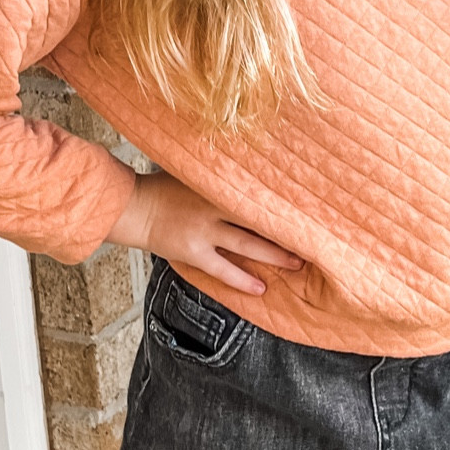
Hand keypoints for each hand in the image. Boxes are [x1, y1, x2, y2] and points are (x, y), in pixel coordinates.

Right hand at [106, 170, 301, 295]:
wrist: (134, 207)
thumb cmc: (163, 186)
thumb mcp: (195, 171)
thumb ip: (220, 171)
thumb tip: (251, 161)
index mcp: (218, 186)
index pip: (259, 192)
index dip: (284, 200)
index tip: (309, 204)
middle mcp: (215, 209)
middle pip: (260, 220)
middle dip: (288, 230)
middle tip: (315, 237)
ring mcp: (204, 232)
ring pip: (247, 245)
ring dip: (274, 255)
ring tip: (298, 264)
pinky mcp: (194, 252)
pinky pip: (223, 269)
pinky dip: (242, 280)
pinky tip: (261, 288)